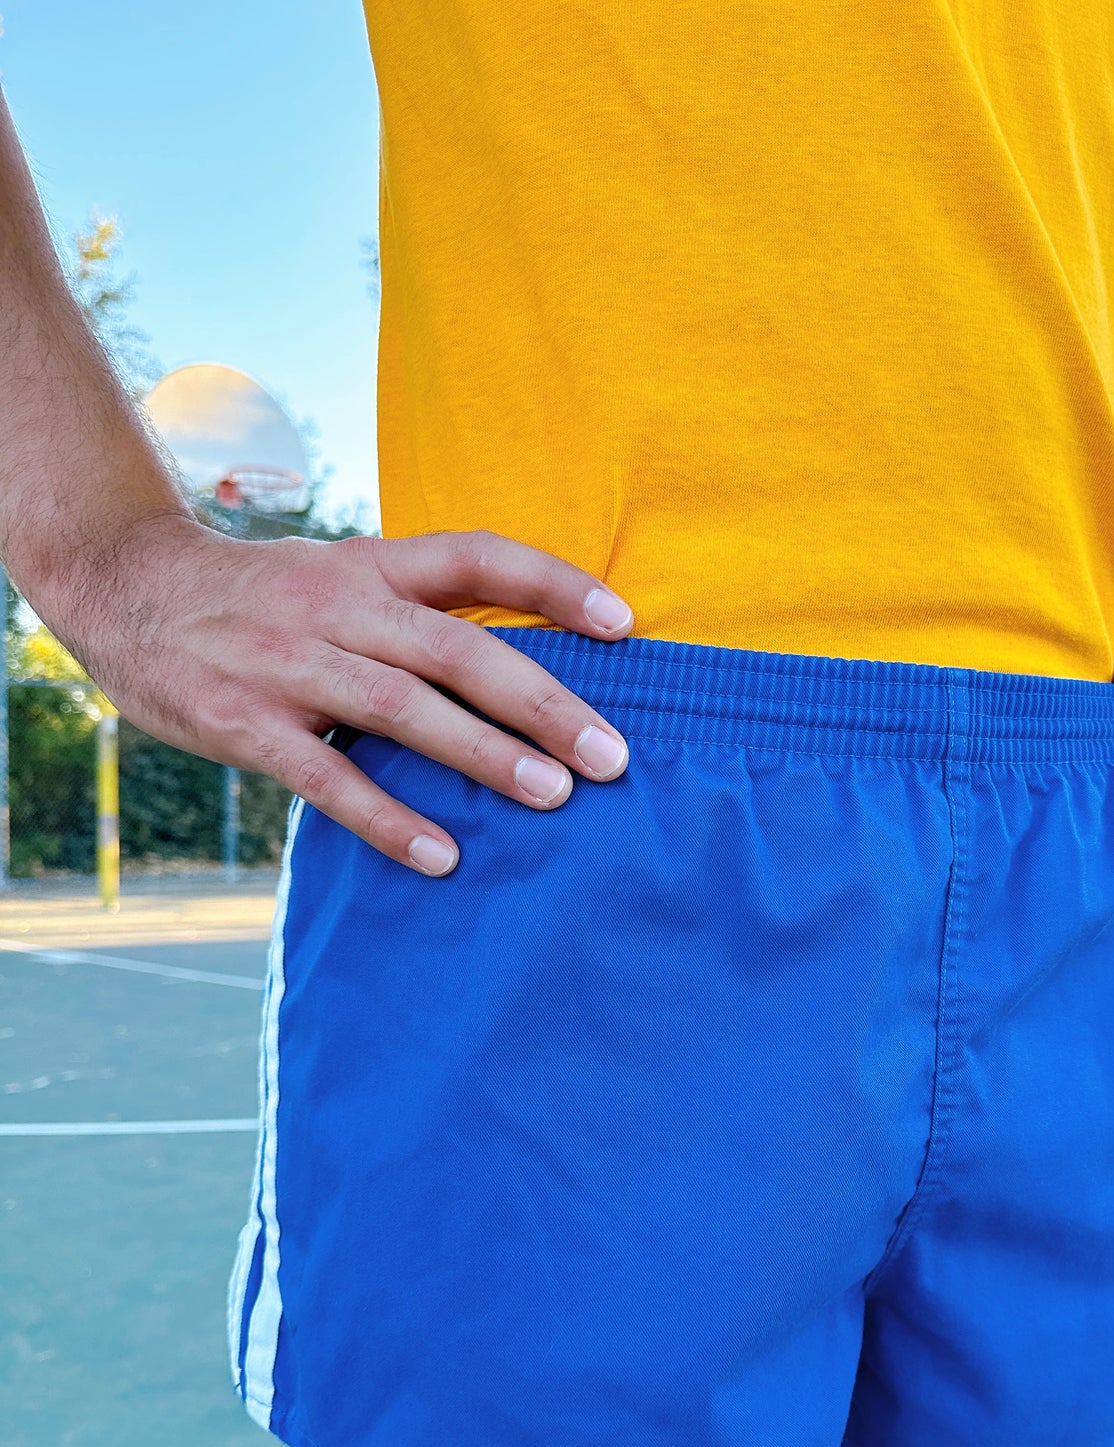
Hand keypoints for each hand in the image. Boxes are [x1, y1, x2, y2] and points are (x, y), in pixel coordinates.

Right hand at [53, 515, 636, 874]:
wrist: (122, 585)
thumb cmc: (260, 599)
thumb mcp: (339, 580)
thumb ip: (415, 618)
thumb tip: (523, 676)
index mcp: (373, 567)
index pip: (478, 557)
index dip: (554, 583)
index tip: (625, 625)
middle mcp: (341, 608)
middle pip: (459, 649)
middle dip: (544, 704)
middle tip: (612, 757)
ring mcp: (291, 664)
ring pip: (404, 709)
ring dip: (484, 756)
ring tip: (553, 798)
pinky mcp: (244, 723)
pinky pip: (328, 777)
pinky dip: (387, 818)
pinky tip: (441, 855)